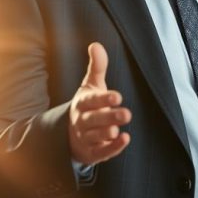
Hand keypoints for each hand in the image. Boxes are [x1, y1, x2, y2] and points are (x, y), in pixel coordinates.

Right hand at [68, 43, 131, 164]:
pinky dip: (112, 148)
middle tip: (126, 114)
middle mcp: (82, 121)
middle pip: (93, 120)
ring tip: (118, 130)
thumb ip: (96, 67)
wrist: (71, 134)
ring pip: (95, 137)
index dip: (103, 99)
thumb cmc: (87, 105)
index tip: (117, 96)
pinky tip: (124, 140)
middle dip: (109, 117)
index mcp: (82, 103)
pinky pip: (101, 153)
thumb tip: (96, 45)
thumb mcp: (90, 85)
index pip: (91, 101)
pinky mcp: (91, 153)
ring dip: (107, 134)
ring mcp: (86, 138)